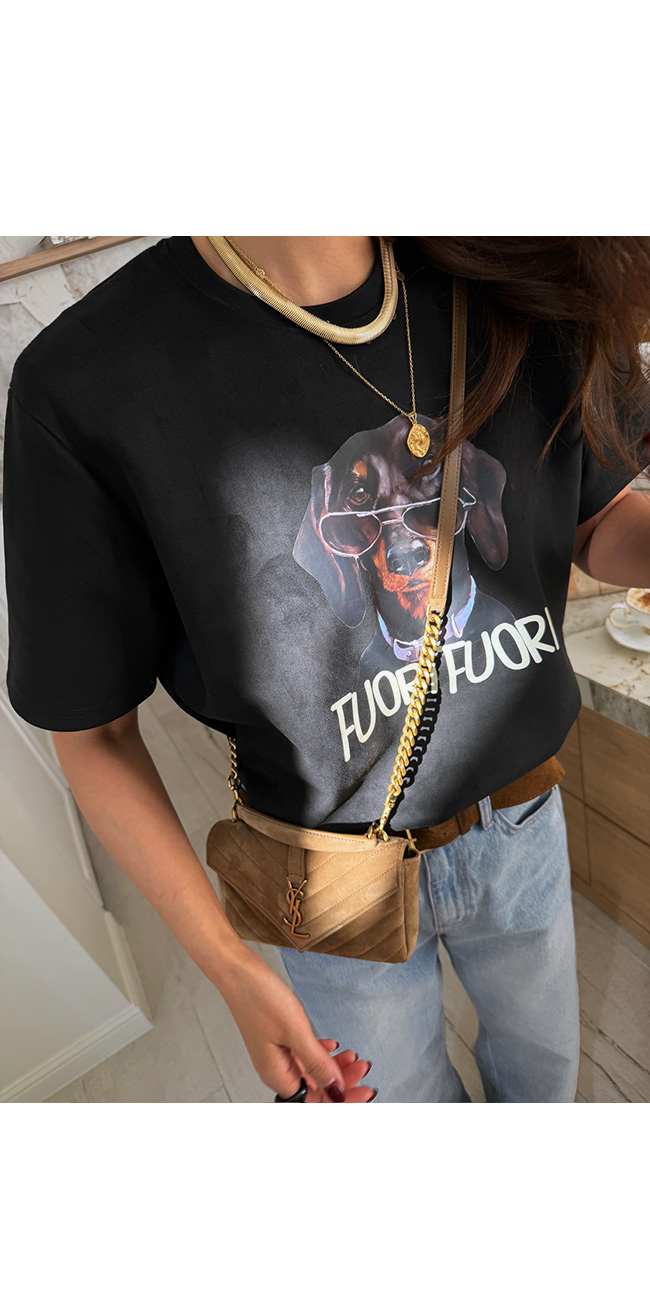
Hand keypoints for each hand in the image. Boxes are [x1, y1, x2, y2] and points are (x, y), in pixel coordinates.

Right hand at [218, 947, 375, 1102]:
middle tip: (363, 1070)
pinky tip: (334, 1046)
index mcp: (277, 1075)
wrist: (238, 971)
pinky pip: (305, 1055)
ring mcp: (278, 1055)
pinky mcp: (279, 1040)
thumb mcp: (296, 1033)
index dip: (342, 1100)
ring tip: (354, 1057)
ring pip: (312, 1072)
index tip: (364, 1091)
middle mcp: (276, 1069)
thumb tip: (337, 1091)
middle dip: (342, 1082)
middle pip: (315, 1088)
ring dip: (335, 1067)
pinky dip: (322, 1053)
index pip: (314, 1102)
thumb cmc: (259, 998)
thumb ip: (318, 1064)